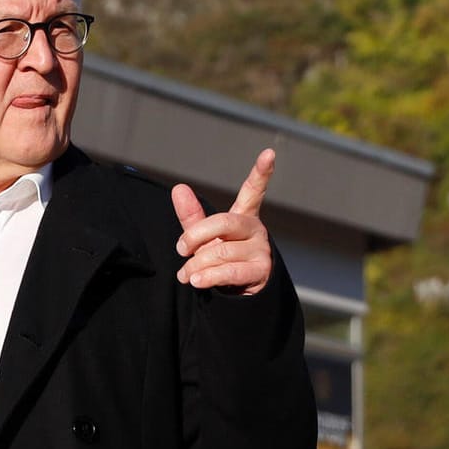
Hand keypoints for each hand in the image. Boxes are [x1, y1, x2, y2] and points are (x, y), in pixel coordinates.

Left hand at [173, 148, 276, 293]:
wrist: (236, 295)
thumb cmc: (219, 259)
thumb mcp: (203, 238)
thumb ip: (192, 216)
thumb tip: (179, 188)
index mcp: (244, 216)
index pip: (253, 190)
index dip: (261, 172)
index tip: (270, 153)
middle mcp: (256, 229)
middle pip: (223, 222)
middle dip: (195, 236)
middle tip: (180, 249)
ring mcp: (261, 250)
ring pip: (220, 252)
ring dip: (195, 265)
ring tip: (185, 275)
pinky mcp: (261, 271)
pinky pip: (229, 271)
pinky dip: (208, 276)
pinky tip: (196, 280)